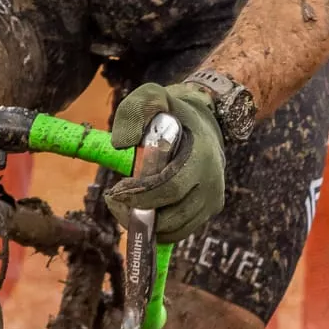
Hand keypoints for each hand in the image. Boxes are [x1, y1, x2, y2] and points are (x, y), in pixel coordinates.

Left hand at [104, 81, 225, 244]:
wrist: (204, 123)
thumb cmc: (173, 112)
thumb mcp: (151, 97)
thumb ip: (134, 111)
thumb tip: (122, 144)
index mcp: (201, 157)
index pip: (170, 188)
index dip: (140, 197)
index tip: (115, 192)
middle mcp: (212, 184)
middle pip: (171, 217)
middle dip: (137, 214)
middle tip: (115, 200)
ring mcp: (213, 201)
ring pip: (174, 230)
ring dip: (146, 225)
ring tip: (127, 204)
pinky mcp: (209, 211)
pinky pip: (180, 231)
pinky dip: (158, 228)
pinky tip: (143, 208)